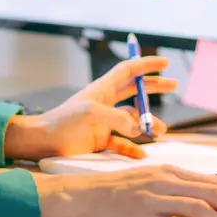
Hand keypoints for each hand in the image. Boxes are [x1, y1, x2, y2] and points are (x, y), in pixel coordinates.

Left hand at [4, 55, 176, 160]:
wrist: (42, 143)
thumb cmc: (63, 124)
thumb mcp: (90, 114)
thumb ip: (116, 118)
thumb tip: (139, 127)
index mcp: (102, 90)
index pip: (127, 71)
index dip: (145, 65)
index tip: (164, 62)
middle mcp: (104, 103)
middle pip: (134, 90)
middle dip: (153, 87)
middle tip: (173, 85)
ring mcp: (103, 122)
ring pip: (132, 119)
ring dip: (148, 122)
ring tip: (160, 131)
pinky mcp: (99, 140)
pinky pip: (122, 143)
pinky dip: (133, 148)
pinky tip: (141, 153)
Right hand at [36, 166, 216, 216]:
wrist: (80, 197)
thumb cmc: (110, 192)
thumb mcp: (145, 182)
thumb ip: (171, 190)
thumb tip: (199, 204)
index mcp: (167, 170)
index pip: (211, 181)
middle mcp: (164, 180)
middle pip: (213, 193)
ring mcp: (154, 197)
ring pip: (201, 208)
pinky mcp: (145, 216)